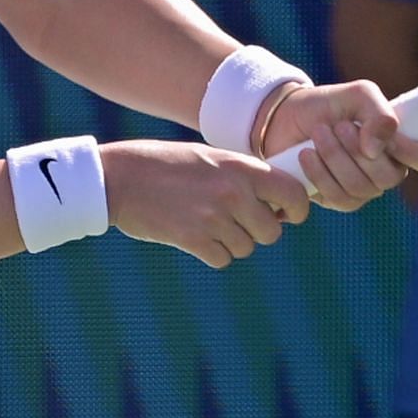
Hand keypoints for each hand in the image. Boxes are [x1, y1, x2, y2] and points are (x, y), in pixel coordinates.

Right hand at [100, 140, 310, 267]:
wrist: (121, 177)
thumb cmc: (166, 164)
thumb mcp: (211, 157)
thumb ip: (243, 176)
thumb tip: (276, 202)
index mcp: (241, 167)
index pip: (294, 194)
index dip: (296, 210)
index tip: (286, 216)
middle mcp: (233, 192)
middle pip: (272, 232)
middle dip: (258, 231)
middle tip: (236, 221)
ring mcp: (214, 217)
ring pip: (246, 248)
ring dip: (231, 242)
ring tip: (207, 222)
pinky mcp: (194, 239)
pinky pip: (222, 259)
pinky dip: (212, 253)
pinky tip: (194, 235)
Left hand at [259, 80, 417, 211]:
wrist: (286, 117)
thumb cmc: (328, 104)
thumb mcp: (357, 94)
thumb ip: (378, 112)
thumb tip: (377, 148)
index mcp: (402, 143)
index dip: (414, 152)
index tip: (388, 135)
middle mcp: (388, 170)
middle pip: (390, 177)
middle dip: (358, 149)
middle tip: (339, 125)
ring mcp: (364, 189)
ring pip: (361, 188)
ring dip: (335, 156)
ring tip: (318, 133)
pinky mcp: (338, 200)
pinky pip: (338, 197)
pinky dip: (319, 172)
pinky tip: (306, 154)